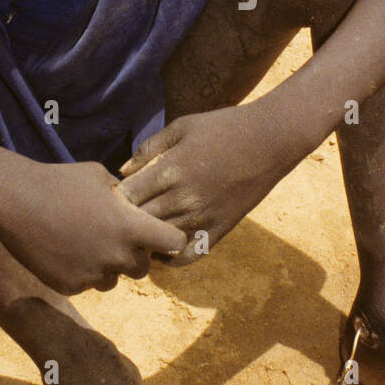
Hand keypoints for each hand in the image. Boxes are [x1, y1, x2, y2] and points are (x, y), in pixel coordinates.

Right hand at [0, 158, 186, 295]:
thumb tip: (135, 203)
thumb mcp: (101, 177)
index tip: (162, 235)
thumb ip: (125, 196)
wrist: (16, 201)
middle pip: (143, 268)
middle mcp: (117, 255)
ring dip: (107, 266)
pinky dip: (81, 271)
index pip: (174, 243)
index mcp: (131, 227)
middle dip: (135, 255)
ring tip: (85, 242)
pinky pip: (87, 284)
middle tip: (115, 237)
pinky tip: (65, 250)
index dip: (171, 239)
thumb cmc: (60, 182)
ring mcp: (93, 274)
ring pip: (113, 279)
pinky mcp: (71, 286)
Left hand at [115, 105, 290, 263]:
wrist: (271, 139)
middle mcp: (185, 198)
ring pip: (159, 242)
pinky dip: (171, 258)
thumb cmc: (224, 126)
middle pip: (139, 223)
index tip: (113, 196)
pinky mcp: (221, 229)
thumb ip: (149, 148)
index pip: (126, 197)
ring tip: (138, 232)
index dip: (114, 199)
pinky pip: (189, 255)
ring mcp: (204, 217)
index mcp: (171, 169)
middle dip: (125, 221)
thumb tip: (122, 171)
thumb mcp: (182, 126)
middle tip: (120, 219)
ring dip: (145, 239)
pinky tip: (164, 247)